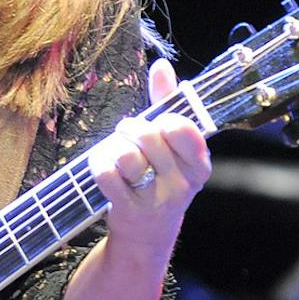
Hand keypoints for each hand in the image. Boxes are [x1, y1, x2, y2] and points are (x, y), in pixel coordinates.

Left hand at [87, 57, 210, 270]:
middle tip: (128, 131)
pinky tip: (104, 165)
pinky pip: (106, 173)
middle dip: (132, 127)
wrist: (148, 234)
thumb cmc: (161, 178)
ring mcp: (155, 199)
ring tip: (116, 149)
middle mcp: (182, 184)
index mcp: (199, 164)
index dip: (166, 119)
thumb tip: (162, 65)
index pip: (185, 130)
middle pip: (150, 137)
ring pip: (127, 155)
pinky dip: (99, 163)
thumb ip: (168, 104)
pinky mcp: (127, 209)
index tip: (160, 123)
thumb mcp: (173, 146)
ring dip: (115, 145)